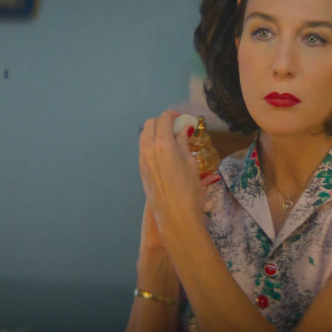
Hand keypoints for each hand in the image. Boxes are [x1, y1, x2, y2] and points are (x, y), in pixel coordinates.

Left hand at [138, 111, 211, 235]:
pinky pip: (143, 148)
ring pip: (143, 136)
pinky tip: (164, 152)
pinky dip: (151, 143)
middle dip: (162, 121)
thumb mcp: (191, 163)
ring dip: (155, 132)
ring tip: (170, 139)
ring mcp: (142, 159)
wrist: (175, 216)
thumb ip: (183, 144)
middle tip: (175, 127)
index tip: (181, 118)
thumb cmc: (189, 189)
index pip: (163, 119)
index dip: (173, 115)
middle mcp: (148, 148)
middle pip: (149, 124)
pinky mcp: (141, 169)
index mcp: (162, 144)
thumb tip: (182, 131)